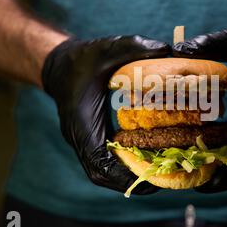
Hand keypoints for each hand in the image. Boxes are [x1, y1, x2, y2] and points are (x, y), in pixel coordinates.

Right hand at [42, 35, 170, 193]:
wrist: (59, 65)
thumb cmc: (81, 58)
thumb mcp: (107, 47)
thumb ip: (133, 45)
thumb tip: (166, 50)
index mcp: (81, 121)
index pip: (98, 161)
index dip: (123, 175)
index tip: (150, 179)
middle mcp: (79, 137)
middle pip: (101, 174)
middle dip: (130, 180)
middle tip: (161, 178)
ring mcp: (82, 140)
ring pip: (102, 171)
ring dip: (127, 175)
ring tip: (157, 172)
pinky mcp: (88, 138)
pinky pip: (104, 160)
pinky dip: (123, 164)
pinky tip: (144, 157)